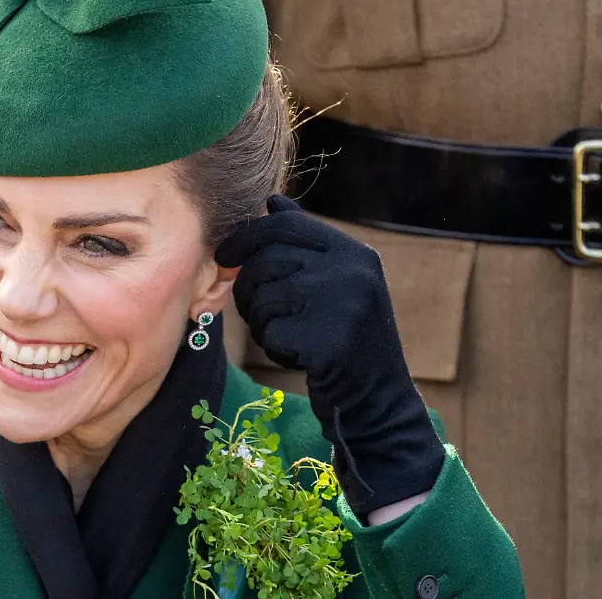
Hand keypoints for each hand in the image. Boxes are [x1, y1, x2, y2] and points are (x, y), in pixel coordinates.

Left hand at [216, 195, 443, 514]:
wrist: (376, 399)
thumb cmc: (346, 337)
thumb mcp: (336, 281)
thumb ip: (306, 243)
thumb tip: (272, 202)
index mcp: (354, 252)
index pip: (284, 226)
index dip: (245, 238)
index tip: (225, 256)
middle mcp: (353, 271)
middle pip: (267, 261)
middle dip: (248, 286)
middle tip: (253, 309)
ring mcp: (343, 304)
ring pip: (264, 297)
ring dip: (261, 321)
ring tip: (287, 336)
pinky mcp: (329, 340)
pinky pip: (270, 332)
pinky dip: (274, 347)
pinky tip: (299, 356)